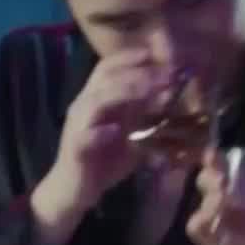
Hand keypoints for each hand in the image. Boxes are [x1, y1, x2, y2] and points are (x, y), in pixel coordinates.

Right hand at [38, 52, 172, 221]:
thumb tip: (169, 96)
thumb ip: (145, 115)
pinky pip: (85, 136)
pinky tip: (115, 131)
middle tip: (167, 75)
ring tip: (149, 93)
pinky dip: (100, 132)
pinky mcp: (75, 148)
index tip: (156, 55)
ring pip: (97, 100)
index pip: (107, 67)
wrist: (75, 190)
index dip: (130, 57)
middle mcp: (84, 106)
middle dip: (138, 73)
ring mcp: (77, 126)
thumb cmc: (104, 161)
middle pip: (106, 78)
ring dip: (124, 93)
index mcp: (95, 98)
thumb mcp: (130, 134)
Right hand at [187, 152, 244, 244]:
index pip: (223, 166)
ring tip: (224, 203)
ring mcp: (217, 221)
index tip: (214, 155)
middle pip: (205, 180)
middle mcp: (227, 201)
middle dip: (210, 177)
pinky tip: (215, 224)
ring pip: (202, 202)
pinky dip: (201, 222)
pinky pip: (196, 227)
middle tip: (224, 183)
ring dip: (211, 200)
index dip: (215, 158)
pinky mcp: (210, 240)